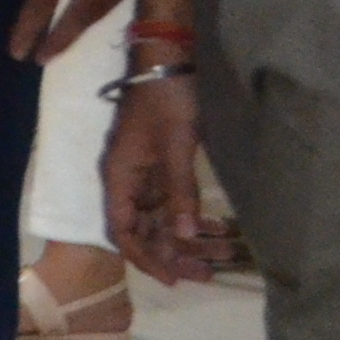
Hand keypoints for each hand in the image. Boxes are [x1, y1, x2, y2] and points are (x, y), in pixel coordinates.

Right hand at [102, 74, 223, 284]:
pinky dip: (193, 217)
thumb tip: (182, 236)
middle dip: (172, 254)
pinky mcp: (162, 164)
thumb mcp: (176, 147)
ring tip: (220, 256)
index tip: (174, 278)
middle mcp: (127, 179)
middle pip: (143, 228)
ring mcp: (145, 172)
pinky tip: (218, 228)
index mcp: (119, 176)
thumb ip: (179, 192)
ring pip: (162, 217)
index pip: (123, 230)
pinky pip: (174, 201)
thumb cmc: (167, 101)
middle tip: (205, 274)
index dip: (145, 257)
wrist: (169, 61)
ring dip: (187, 238)